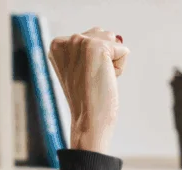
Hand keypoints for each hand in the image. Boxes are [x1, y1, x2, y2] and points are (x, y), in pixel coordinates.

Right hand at [47, 27, 129, 153]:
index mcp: (57, 44)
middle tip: (92, 80)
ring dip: (113, 62)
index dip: (94, 61)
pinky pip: (123, 51)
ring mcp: (79, 41)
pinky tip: (105, 81)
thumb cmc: (88, 100)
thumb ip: (89, 49)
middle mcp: (66, 40)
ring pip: (113, 42)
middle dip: (105, 59)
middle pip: (103, 35)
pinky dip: (120, 68)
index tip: (84, 78)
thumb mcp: (81, 69)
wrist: (88, 121)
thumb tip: (117, 36)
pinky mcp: (96, 47)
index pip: (91, 37)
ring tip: (98, 80)